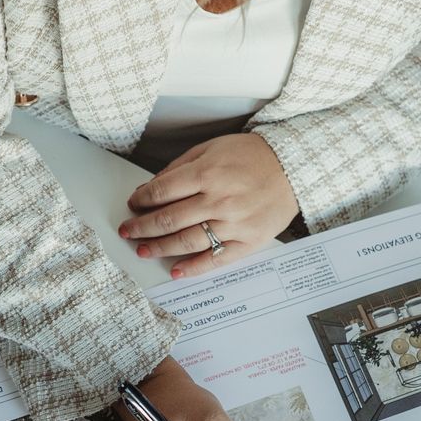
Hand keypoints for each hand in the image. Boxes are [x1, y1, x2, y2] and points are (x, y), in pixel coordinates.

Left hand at [120, 133, 298, 278]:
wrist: (293, 167)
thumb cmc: (251, 156)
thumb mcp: (212, 149)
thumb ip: (181, 168)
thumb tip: (152, 188)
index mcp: (207, 174)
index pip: (162, 192)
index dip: (141, 201)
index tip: (133, 205)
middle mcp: (218, 200)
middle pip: (169, 220)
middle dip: (142, 228)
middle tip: (128, 232)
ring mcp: (234, 224)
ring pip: (187, 242)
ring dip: (160, 248)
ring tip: (144, 250)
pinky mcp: (248, 241)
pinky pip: (216, 259)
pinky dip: (194, 268)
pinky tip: (176, 271)